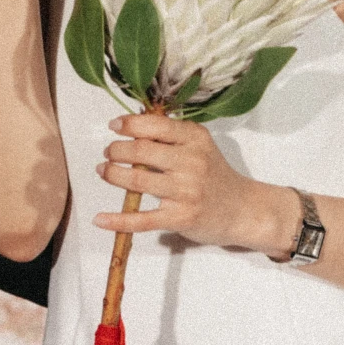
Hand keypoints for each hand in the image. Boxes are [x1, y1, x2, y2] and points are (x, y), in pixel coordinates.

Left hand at [95, 112, 300, 254]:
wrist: (243, 210)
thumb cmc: (215, 175)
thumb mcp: (201, 146)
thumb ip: (172, 135)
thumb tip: (132, 126)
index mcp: (195, 139)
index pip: (156, 125)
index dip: (129, 124)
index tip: (114, 127)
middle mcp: (191, 162)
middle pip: (141, 151)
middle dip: (116, 151)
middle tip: (108, 153)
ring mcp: (186, 192)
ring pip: (137, 180)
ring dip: (113, 175)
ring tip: (104, 171)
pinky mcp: (180, 218)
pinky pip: (142, 219)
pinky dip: (118, 220)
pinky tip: (100, 219)